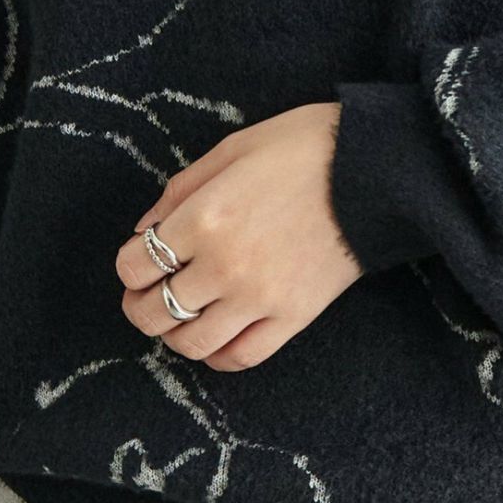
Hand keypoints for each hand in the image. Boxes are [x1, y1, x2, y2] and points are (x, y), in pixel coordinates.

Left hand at [114, 101, 362, 370]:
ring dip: (173, 334)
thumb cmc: (303, 146)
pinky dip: (218, 355)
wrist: (374, 168)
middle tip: (145, 294)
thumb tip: (144, 229)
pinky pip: (242, 356)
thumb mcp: (232, 149)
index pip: (136, 264)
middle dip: (139, 304)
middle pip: (155, 310)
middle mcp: (224, 264)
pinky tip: (215, 340)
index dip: (128, 264)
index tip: (138, 258)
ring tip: (178, 317)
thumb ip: (180, 190)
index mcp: (204, 217)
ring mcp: (260, 297)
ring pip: (192, 342)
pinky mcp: (294, 317)